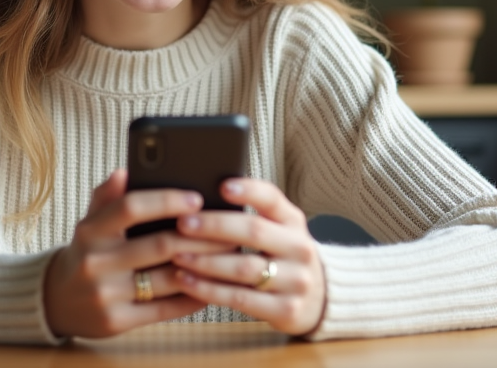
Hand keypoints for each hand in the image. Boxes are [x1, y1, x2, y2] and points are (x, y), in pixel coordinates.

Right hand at [42, 169, 233, 338]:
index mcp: (90, 230)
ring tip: (228, 254)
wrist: (58, 299)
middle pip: (160, 244)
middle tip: (230, 228)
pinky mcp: (117, 322)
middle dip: (202, 236)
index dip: (166, 201)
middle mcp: (95, 262)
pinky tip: (211, 284)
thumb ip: (106, 196)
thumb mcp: (90, 221)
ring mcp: (106, 294)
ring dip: (205, 266)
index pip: (131, 207)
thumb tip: (124, 171)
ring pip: (169, 278)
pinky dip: (192, 296)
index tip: (197, 198)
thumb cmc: (87, 251)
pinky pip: (165, 309)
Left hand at [168, 178, 325, 335]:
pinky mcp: (286, 310)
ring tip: (177, 254)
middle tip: (183, 223)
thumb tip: (201, 198)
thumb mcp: (279, 230)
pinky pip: (240, 299)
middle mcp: (299, 248)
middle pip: (254, 231)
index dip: (249, 191)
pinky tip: (187, 281)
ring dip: (205, 261)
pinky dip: (209, 290)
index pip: (273, 198)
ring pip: (244, 268)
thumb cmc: (283, 257)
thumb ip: (253, 214)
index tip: (222, 186)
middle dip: (214, 227)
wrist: (318, 300)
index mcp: (293, 221)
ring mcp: (296, 281)